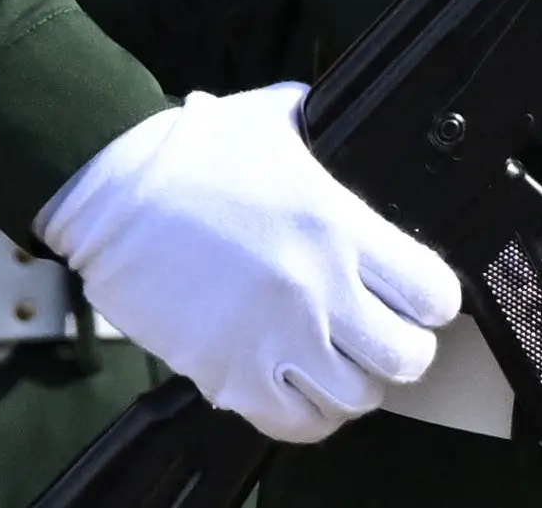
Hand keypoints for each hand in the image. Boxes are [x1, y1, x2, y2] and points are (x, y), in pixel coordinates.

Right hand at [35, 85, 457, 443]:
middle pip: (407, 359)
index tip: (413, 292)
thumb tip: (344, 125)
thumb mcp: (273, 118)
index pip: (434, 295)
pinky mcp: (232, 374)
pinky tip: (294, 383)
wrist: (106, 195)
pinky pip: (298, 423)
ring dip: (351, 380)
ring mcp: (276, 340)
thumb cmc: (184, 152)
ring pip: (357, 399)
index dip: (430, 297)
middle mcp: (319, 292)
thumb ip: (322, 128)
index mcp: (339, 227)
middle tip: (378, 331)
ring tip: (333, 358)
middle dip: (400, 348)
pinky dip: (305, 412)